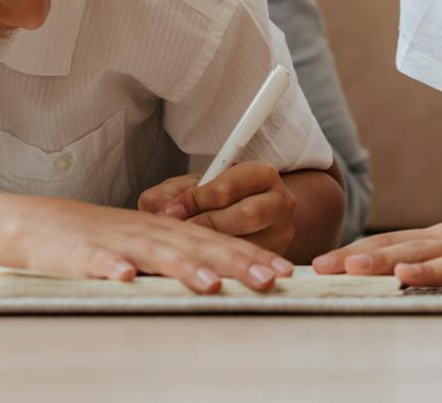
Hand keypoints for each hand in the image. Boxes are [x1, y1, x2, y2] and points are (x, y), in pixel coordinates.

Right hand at [0, 193, 292, 293]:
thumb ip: (181, 258)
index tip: (285, 274)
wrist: (39, 225)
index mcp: (167, 231)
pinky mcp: (81, 253)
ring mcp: (115, 242)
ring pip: (154, 253)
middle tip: (269, 280)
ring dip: (183, 267)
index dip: (251, 256)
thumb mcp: (147, 246)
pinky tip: (126, 279)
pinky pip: (96, 261)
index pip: (216, 242)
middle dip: (235, 262)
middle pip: (197, 246)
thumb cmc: (99, 241)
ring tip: (211, 284)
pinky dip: (110, 268)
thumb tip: (224, 280)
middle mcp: (149, 232)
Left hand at [137, 162, 298, 256]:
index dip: (198, 199)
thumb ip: (171, 193)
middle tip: (182, 234)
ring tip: (191, 251)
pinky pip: (249, 265)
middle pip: (247, 215)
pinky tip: (203, 267)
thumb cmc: (215, 199)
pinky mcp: (275, 258)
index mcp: (261, 174)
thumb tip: (159, 211)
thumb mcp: (193, 187)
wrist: (250, 217)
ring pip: (250, 245)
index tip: (172, 211)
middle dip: (209, 225)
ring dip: (216, 249)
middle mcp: (280, 202)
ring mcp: (282, 233)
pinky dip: (223, 267)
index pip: (230, 186)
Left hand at [312, 221, 441, 288]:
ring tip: (400, 277)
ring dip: (428, 270)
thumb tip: (369, 266)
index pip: (390, 244)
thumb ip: (426, 256)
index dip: (356, 253)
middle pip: (409, 250)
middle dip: (373, 260)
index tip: (319, 266)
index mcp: (437, 236)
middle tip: (337, 268)